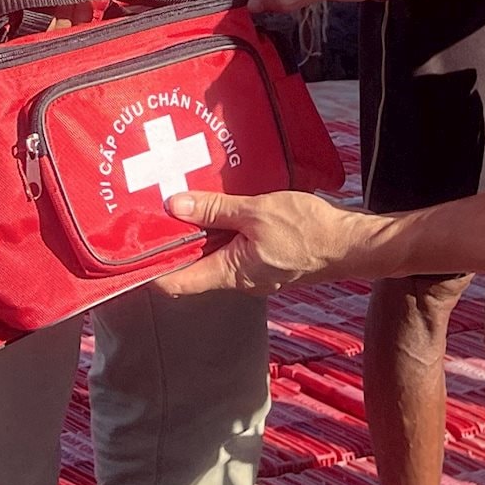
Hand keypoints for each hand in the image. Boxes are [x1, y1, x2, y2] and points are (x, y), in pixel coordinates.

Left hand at [152, 190, 385, 297]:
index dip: (151, 269)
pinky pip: (234, 248)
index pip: (177, 283)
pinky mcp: (266, 260)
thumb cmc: (309, 230)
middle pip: (193, 267)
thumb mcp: (257, 212)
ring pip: (214, 255)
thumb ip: (215, 210)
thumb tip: (174, 206)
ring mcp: (253, 271)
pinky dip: (221, 230)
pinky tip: (219, 205)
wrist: (352, 244)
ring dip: (199, 233)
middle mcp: (238, 279)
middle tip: (153, 211)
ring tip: (182, 201)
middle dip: (174, 242)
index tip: (131, 249)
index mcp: (231, 273)